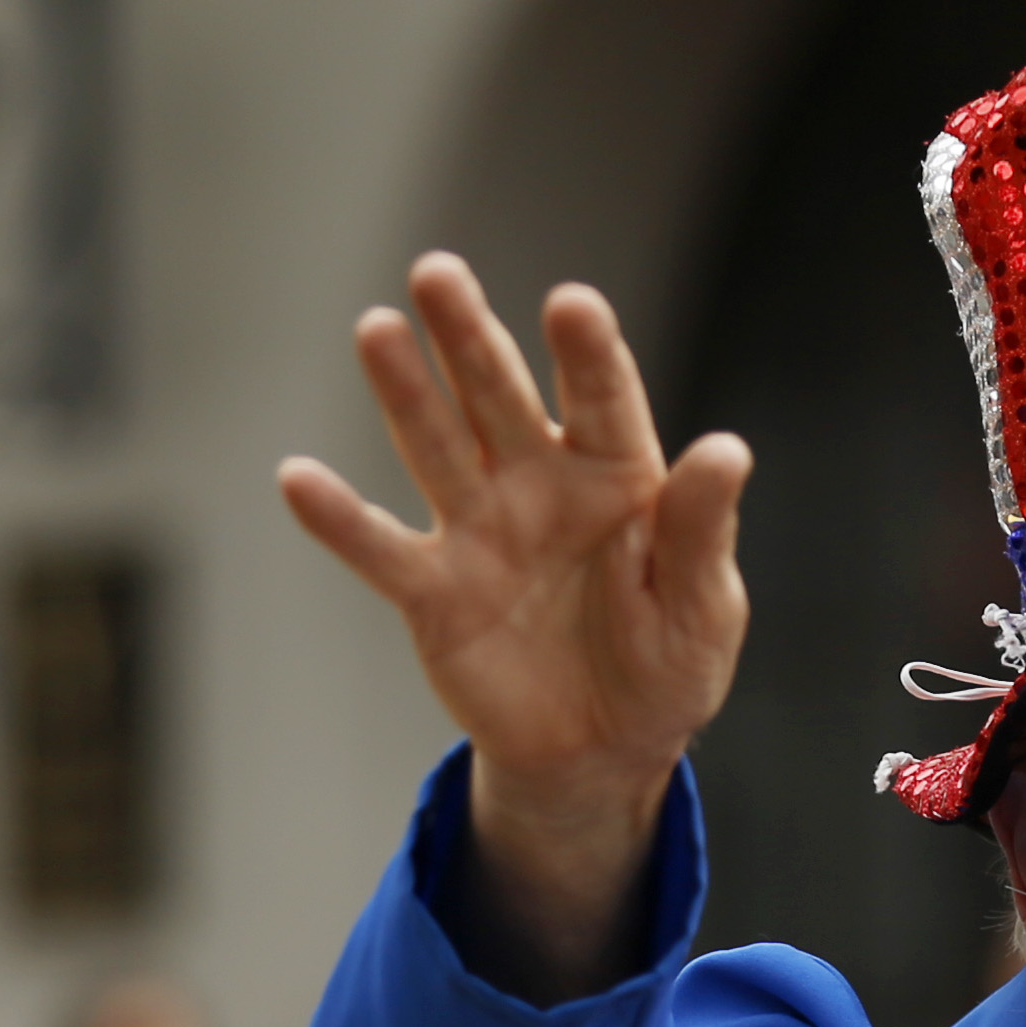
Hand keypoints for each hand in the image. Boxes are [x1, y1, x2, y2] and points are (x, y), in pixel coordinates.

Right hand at [279, 258, 750, 991]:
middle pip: (499, 394)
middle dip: (469, 335)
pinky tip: (298, 479)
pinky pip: (380, 550)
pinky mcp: (433, 591)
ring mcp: (479, 530)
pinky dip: (338, 520)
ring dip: (404, 391)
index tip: (571, 304)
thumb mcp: (703, 609)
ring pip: (434, 446)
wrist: (603, 754)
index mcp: (618, 476)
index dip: (587, 351)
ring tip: (376, 329)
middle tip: (438, 272)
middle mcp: (539, 483)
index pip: (602, 398)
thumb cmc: (666, 667)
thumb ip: (702, 532)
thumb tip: (727, 450)